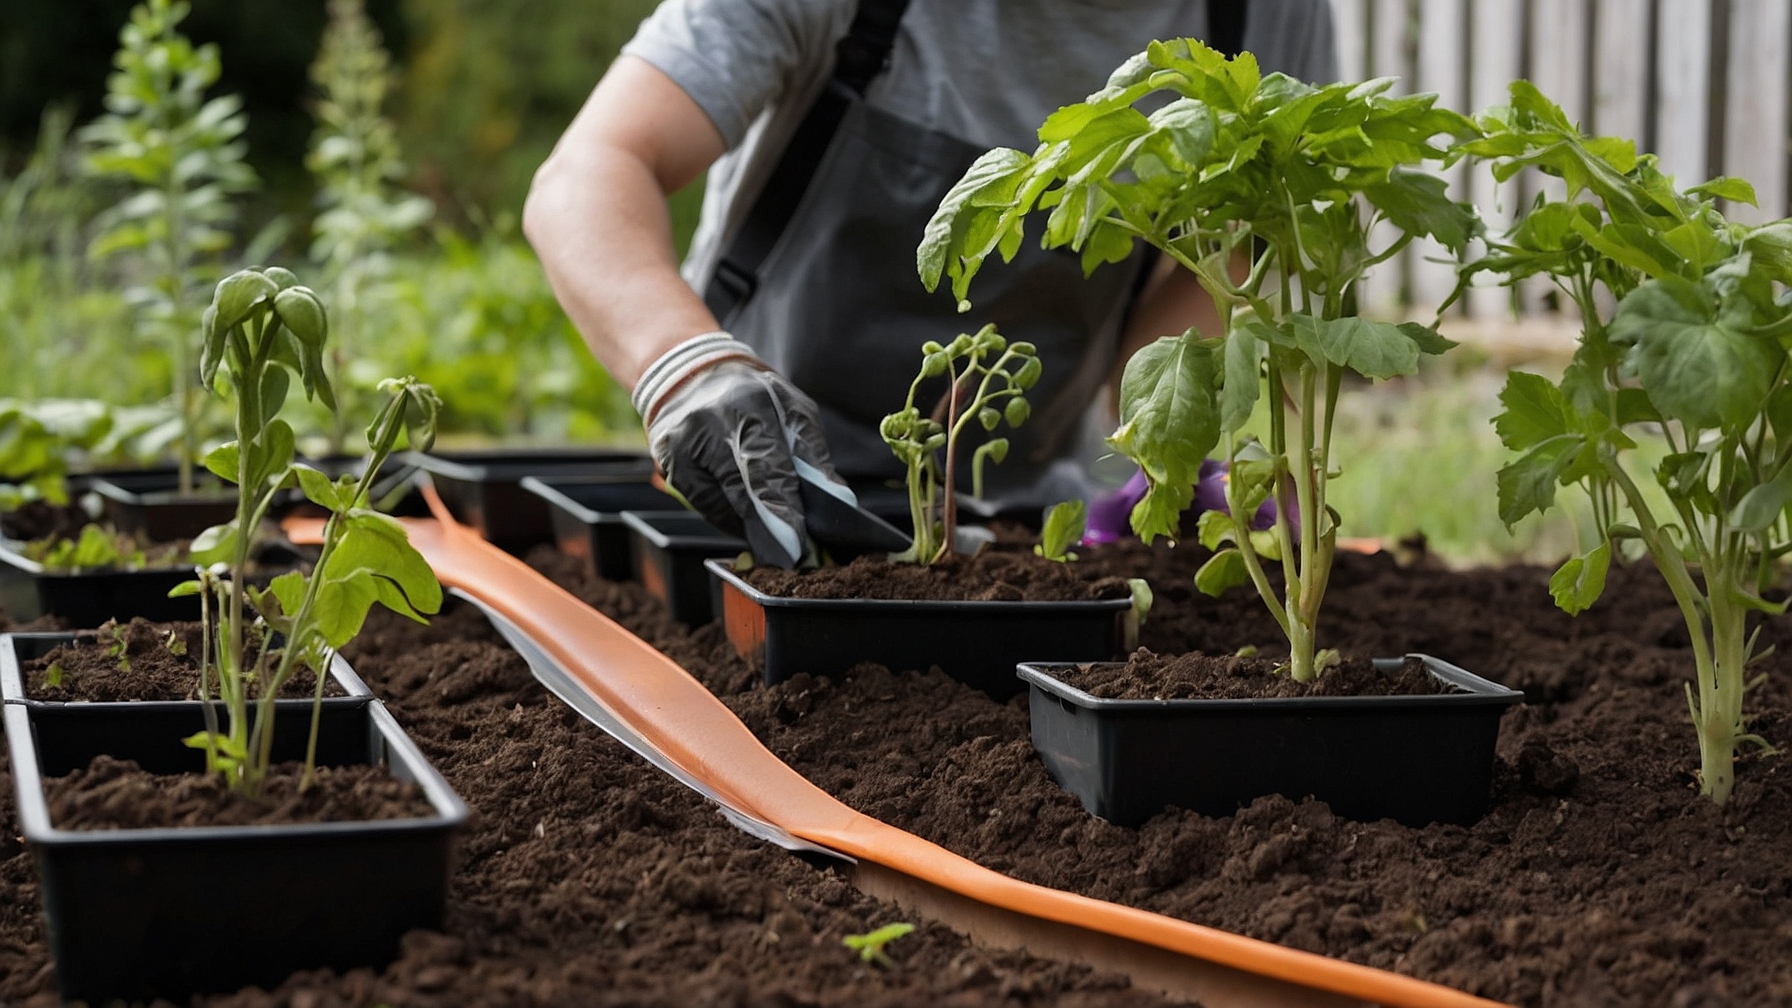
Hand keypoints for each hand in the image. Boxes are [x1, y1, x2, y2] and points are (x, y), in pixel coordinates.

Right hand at [632, 333, 836, 566]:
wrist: (689, 372)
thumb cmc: (753, 395)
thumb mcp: (792, 409)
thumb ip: (812, 454)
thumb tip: (836, 500)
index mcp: (750, 405)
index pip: (768, 465)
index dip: (783, 507)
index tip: (798, 541)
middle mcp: (710, 424)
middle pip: (740, 488)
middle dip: (767, 527)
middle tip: (788, 556)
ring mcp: (683, 444)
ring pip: (719, 502)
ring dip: (748, 527)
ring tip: (771, 542)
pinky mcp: (668, 461)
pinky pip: (701, 503)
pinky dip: (726, 518)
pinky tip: (744, 523)